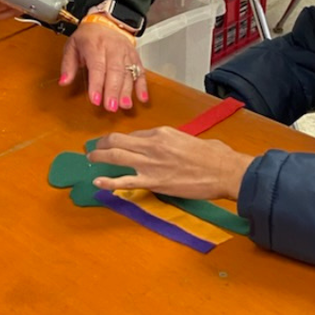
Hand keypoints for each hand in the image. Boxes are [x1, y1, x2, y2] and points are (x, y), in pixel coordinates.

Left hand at [59, 20, 148, 110]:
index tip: (95, 100)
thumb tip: (64, 82)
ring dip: (127, 91)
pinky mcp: (135, 57)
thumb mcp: (72, 46)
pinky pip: (140, 71)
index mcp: (95, 45)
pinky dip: (142, 85)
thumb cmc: (88, 37)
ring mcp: (125, 52)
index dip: (96, 84)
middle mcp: (112, 48)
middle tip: (111, 107)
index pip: (97, 67)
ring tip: (125, 106)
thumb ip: (67, 65)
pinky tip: (142, 98)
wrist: (106, 22)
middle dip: (113, 90)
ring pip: (128, 72)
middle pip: (114, 71)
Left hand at [88, 127, 253, 199]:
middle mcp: (152, 144)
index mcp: (162, 132)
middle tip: (95, 147)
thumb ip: (175, 141)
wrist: (223, 170)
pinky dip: (108, 181)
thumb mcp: (190, 139)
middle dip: (103, 143)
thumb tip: (172, 148)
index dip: (124, 141)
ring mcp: (150, 163)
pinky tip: (97, 181)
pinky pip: (124, 181)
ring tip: (90, 158)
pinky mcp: (153, 182)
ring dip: (99, 156)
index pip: (135, 134)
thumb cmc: (214, 155)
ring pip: (116, 156)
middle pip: (118, 140)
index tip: (118, 144)